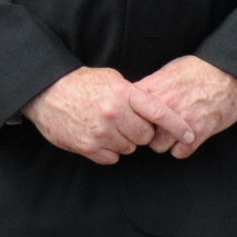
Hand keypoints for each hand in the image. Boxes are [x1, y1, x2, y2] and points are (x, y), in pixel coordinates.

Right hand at [25, 66, 177, 165]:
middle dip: (141, 133)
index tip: (190, 135)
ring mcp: (101, 132)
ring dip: (124, 141)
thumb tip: (155, 107)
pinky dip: (109, 150)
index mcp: (123, 93)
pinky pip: (112, 158)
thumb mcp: (111, 78)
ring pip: (129, 148)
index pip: (159, 112)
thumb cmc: (81, 83)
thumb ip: (133, 94)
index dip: (177, 125)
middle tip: (128, 123)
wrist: (46, 93)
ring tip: (109, 127)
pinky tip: (99, 137)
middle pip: (145, 136)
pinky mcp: (88, 147)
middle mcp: (114, 113)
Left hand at [132, 56, 236, 157]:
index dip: (131, 118)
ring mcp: (180, 121)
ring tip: (174, 133)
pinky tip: (188, 137)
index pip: (127, 112)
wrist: (230, 73)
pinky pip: (179, 153)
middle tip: (158, 128)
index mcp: (154, 89)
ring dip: (166, 142)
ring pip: (158, 146)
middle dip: (147, 132)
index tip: (138, 119)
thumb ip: (151, 86)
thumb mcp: (169, 71)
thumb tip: (134, 96)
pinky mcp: (198, 133)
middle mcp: (164, 106)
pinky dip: (183, 148)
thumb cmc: (200, 69)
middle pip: (140, 133)